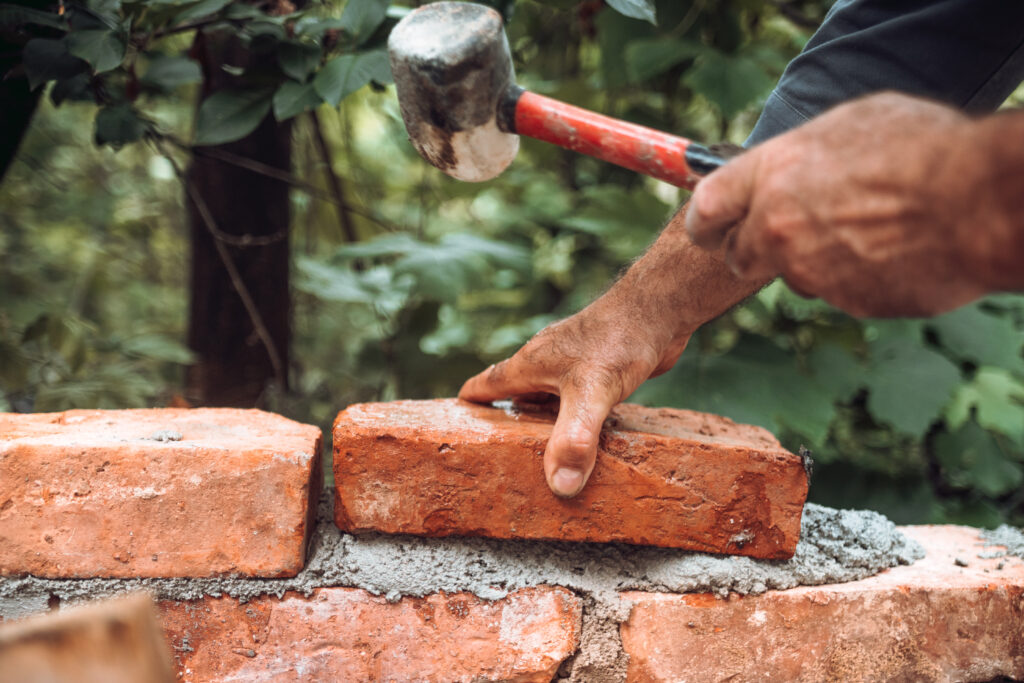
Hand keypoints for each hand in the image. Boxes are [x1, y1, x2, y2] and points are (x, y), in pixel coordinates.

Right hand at [459, 292, 690, 496]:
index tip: (455, 423)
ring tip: (542, 452)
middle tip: (498, 451)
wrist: (660, 309)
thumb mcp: (592, 394)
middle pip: (517, 392)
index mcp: (531, 364)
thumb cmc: (619, 340)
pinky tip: (590, 434)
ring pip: (549, 395)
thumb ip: (574, 439)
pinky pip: (578, 396)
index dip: (471, 403)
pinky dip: (575, 415)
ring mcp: (575, 362)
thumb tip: (559, 485)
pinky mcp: (601, 367)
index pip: (489, 383)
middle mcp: (547, 361)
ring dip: (543, 420)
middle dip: (506, 419)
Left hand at [685, 92, 994, 317]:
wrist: (979, 203)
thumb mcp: (851, 124)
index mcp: (771, 174)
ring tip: (866, 227)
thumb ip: (803, 152)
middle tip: (787, 231)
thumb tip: (789, 165)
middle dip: (755, 245)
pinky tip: (893, 249)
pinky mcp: (844, 301)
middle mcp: (777, 227)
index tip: (707, 226)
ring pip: (794, 273)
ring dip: (815, 258)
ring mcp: (809, 270)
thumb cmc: (923, 149)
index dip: (705, 219)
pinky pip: (840, 290)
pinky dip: (857, 275)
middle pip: (738, 252)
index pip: (706, 207)